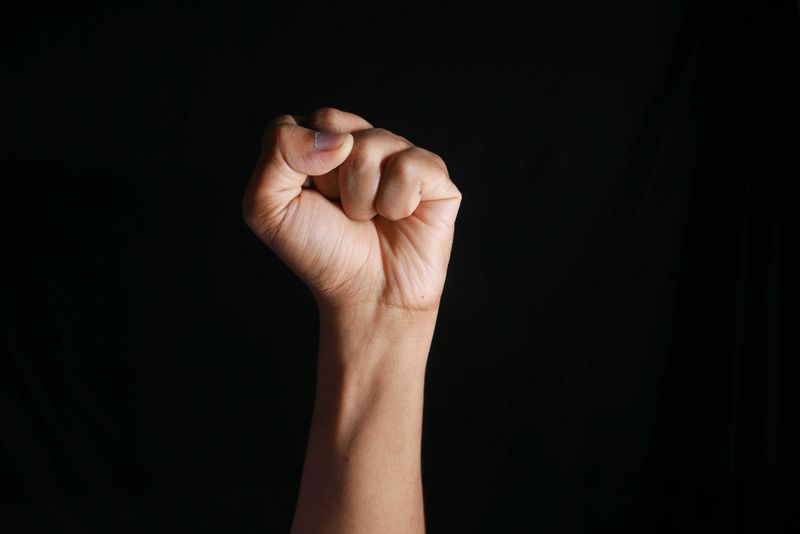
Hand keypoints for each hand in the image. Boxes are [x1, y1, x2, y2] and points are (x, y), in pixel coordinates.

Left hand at [242, 107, 461, 313]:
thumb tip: (339, 139)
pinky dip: (396, 202)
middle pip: (335, 125)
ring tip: (369, 218)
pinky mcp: (434, 175)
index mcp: (321, 143)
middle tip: (340, 209)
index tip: (311, 199)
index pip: (302, 122)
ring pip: (372, 145)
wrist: (366, 297)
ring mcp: (400, 155)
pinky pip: (409, 167)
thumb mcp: (267, 206)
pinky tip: (398, 217)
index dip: (299, 164)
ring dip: (361, 198)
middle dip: (329, 178)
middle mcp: (362, 142)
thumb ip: (278, 150)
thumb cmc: (320, 252)